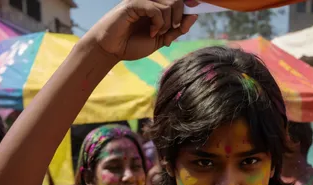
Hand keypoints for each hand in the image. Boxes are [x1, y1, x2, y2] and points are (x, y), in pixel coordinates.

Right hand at [82, 0, 197, 61]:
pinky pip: (156, 9)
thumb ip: (176, 29)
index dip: (190, 5)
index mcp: (157, 6)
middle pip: (177, 0)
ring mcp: (142, 0)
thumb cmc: (133, 44)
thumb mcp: (160, 39)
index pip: (178, 1)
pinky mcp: (133, 4)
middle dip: (178, 19)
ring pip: (169, 4)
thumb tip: (193, 15)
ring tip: (157, 34)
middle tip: (169, 34)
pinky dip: (158, 23)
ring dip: (167, 24)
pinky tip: (151, 32)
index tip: (199, 7)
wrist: (112, 50)